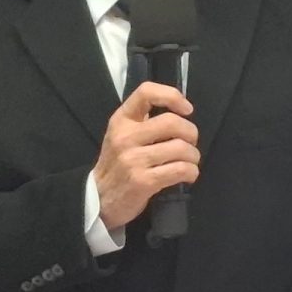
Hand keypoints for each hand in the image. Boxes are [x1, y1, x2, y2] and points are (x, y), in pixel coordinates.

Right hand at [94, 81, 199, 229]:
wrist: (98, 199)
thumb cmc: (116, 164)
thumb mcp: (120, 135)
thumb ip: (142, 121)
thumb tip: (178, 112)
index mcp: (121, 120)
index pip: (146, 92)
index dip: (172, 96)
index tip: (186, 109)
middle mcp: (126, 137)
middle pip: (172, 122)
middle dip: (191, 133)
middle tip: (190, 142)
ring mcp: (134, 160)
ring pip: (181, 148)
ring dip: (193, 156)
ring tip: (189, 161)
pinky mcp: (144, 181)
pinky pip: (180, 170)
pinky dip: (191, 172)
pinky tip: (188, 174)